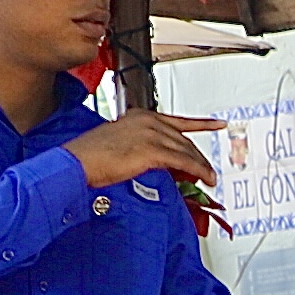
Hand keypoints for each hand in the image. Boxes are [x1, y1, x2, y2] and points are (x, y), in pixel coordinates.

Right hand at [64, 109, 221, 190]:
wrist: (76, 161)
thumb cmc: (90, 155)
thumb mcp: (121, 142)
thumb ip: (143, 145)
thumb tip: (160, 159)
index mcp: (140, 116)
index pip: (178, 121)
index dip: (201, 123)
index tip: (217, 123)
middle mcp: (149, 121)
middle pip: (185, 139)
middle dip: (199, 157)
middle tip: (209, 170)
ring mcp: (151, 134)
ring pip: (187, 150)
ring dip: (202, 166)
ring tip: (210, 178)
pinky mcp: (152, 150)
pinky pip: (184, 161)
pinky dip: (198, 170)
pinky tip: (205, 178)